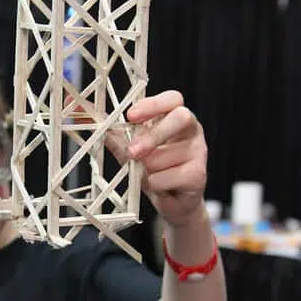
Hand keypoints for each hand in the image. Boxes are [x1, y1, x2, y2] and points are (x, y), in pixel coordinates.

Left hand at [113, 90, 207, 227]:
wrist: (175, 201)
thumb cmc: (157, 170)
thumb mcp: (135, 149)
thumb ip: (121, 137)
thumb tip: (101, 127)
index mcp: (177, 118)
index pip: (173, 99)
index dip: (152, 104)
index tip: (131, 115)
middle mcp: (192, 131)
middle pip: (179, 118)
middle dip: (152, 135)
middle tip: (133, 151)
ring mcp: (199, 152)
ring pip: (163, 156)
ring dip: (147, 169)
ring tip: (151, 174)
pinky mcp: (198, 175)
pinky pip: (165, 178)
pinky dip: (154, 185)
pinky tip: (161, 186)